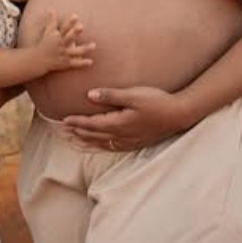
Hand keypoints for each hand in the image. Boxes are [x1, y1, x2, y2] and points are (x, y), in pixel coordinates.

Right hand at [35, 10, 94, 72]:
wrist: (38, 60)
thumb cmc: (45, 44)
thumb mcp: (47, 32)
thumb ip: (51, 21)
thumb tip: (52, 9)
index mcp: (57, 37)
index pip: (64, 28)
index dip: (69, 22)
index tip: (76, 16)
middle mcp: (61, 45)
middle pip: (68, 38)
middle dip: (74, 33)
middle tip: (82, 26)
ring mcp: (63, 54)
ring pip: (75, 51)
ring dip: (84, 48)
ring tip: (94, 45)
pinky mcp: (66, 63)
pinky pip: (75, 63)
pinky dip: (82, 63)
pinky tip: (91, 62)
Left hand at [60, 86, 193, 151]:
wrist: (178, 114)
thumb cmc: (157, 101)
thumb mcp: (133, 94)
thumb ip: (110, 95)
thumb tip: (89, 95)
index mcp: (119, 123)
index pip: (92, 124)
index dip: (77, 122)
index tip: (63, 120)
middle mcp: (122, 135)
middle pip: (94, 136)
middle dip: (78, 133)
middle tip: (63, 131)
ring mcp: (129, 141)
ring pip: (102, 143)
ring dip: (87, 141)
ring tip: (75, 139)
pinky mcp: (136, 142)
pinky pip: (113, 147)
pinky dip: (101, 146)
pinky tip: (99, 144)